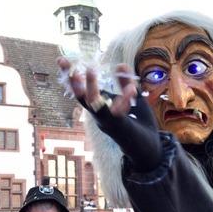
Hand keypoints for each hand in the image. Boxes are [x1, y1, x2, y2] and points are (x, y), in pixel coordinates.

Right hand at [56, 57, 161, 171]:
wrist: (151, 152)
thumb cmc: (142, 127)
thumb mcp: (136, 100)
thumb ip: (126, 84)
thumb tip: (122, 64)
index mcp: (101, 109)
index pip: (82, 91)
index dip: (71, 76)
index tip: (61, 59)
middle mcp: (100, 116)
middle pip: (80, 97)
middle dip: (70, 79)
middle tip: (61, 60)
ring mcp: (108, 123)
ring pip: (94, 106)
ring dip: (91, 88)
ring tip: (89, 69)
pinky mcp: (120, 128)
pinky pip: (118, 113)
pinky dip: (125, 100)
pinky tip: (132, 89)